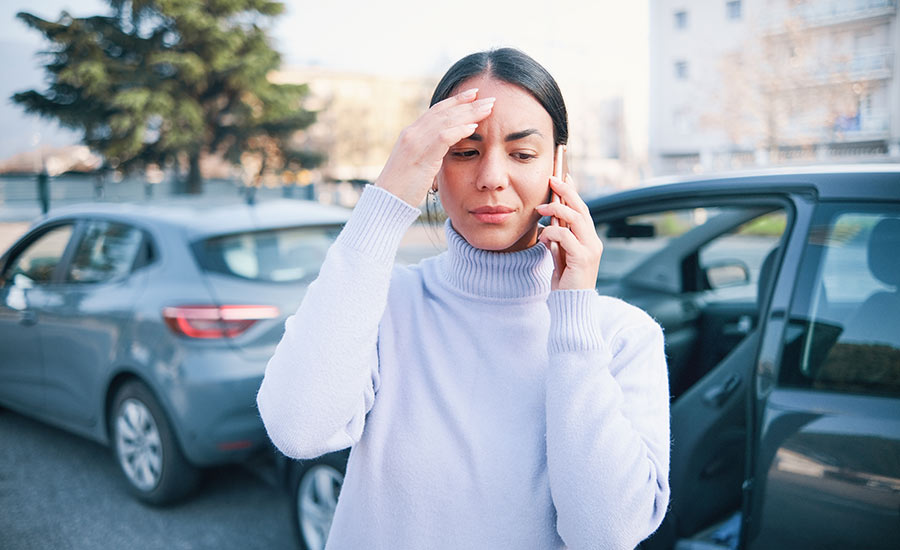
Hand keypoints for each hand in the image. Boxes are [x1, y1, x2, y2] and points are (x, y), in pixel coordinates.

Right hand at [374, 88, 494, 205]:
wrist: (386, 201)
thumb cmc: (403, 188)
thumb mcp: (416, 165)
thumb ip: (429, 153)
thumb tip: (444, 151)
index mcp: (411, 134)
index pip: (436, 111)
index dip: (456, 101)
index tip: (473, 94)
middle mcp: (412, 133)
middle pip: (444, 112)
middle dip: (467, 103)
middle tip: (488, 98)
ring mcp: (414, 143)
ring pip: (446, 120)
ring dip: (469, 113)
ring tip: (488, 108)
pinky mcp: (420, 155)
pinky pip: (443, 137)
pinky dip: (459, 130)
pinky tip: (474, 126)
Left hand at [536, 174, 602, 289]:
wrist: (571, 305)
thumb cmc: (565, 282)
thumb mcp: (560, 256)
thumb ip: (559, 240)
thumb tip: (550, 224)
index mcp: (589, 239)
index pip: (582, 210)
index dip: (573, 192)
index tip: (562, 176)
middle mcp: (593, 241)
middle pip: (581, 209)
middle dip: (566, 191)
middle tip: (552, 179)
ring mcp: (590, 249)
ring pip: (576, 218)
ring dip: (557, 209)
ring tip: (541, 208)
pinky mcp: (582, 258)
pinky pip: (565, 236)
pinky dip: (552, 232)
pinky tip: (543, 236)